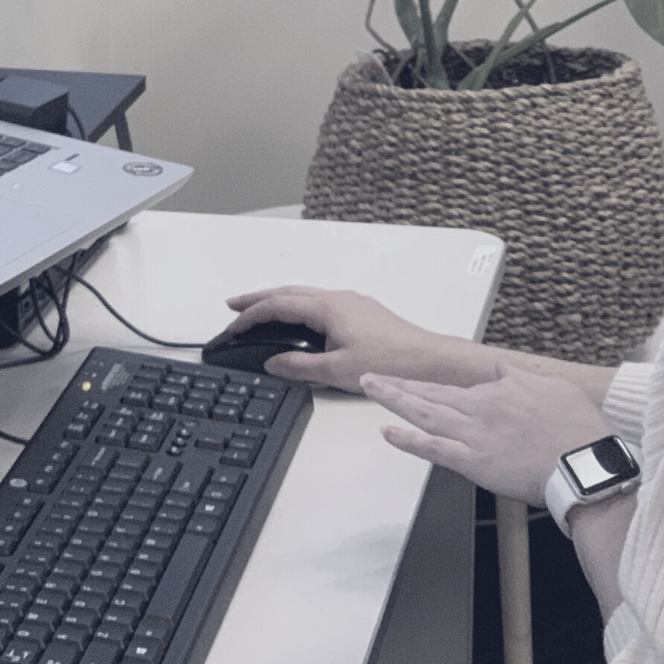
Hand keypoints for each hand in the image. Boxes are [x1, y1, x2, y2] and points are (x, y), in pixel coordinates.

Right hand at [223, 286, 441, 392]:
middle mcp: (339, 298)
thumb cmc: (391, 362)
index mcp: (328, 307)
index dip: (251, 315)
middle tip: (234, 306)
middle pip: (288, 292)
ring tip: (260, 312)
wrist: (429, 361)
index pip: (278, 305)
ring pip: (305, 295)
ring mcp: (352, 303)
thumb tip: (274, 363)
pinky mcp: (362, 313)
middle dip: (258, 298)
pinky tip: (299, 321)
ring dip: (279, 301)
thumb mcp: (337, 371)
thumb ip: (299, 366)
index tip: (233, 326)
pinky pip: (320, 302)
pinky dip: (298, 307)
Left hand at [359, 363, 614, 505]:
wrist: (587, 463)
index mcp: (499, 390)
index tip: (415, 385)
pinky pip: (433, 449)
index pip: (457, 387)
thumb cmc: (578, 429)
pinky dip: (408, 440)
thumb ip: (520, 378)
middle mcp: (480, 408)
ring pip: (425, 412)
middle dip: (398, 383)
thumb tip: (499, 369)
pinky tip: (387, 432)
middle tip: (370, 374)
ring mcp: (474, 435)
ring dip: (394, 399)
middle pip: (431, 392)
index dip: (432, 386)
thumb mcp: (553, 388)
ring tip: (370, 388)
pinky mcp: (474, 462)